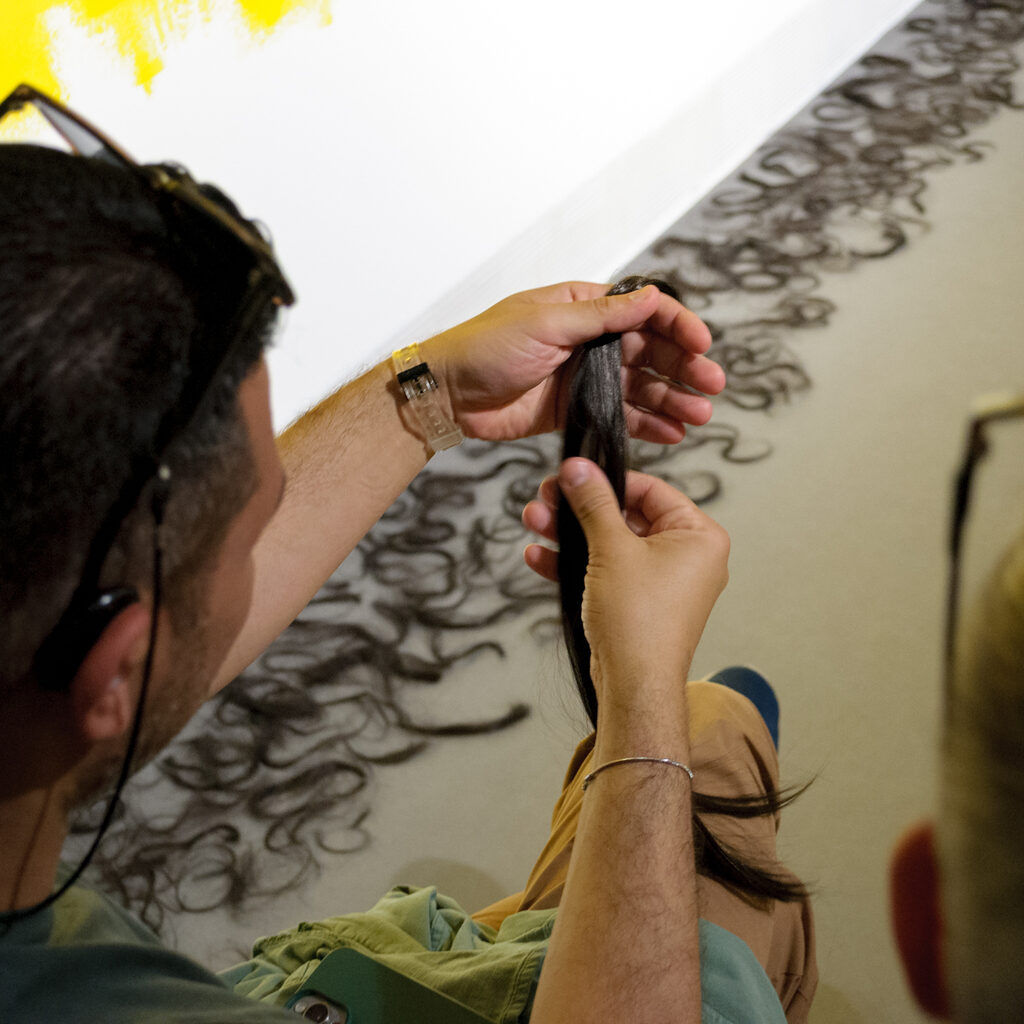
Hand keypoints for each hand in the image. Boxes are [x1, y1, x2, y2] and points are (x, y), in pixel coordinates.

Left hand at [426, 281, 724, 442]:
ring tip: (699, 416)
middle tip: (711, 386)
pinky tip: (671, 433)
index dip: (677, 326)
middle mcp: (589, 341)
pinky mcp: (576, 410)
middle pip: (651, 351)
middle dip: (684, 368)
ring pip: (641, 387)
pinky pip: (620, 416)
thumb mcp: (544, 325)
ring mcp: (584, 377)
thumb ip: (601, 317)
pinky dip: (646, 425)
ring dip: (672, 400)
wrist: (448, 394)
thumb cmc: (485, 348)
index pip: (643, 311)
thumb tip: (650, 297)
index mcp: (583, 308)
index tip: (701, 345)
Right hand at [523, 458, 728, 696]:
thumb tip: (579, 468)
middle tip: (546, 498)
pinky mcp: (639, 602)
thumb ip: (594, 503)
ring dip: (570, 534)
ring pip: (610, 544)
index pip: (650, 490)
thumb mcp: (612, 549)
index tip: (572, 474)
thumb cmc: (641, 623)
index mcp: (699, 536)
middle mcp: (688, 557)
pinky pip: (606, 571)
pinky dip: (576, 564)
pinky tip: (540, 556)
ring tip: (534, 522)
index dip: (606, 480)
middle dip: (579, 510)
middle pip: (626, 515)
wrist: (634, 686)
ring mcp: (662, 581)